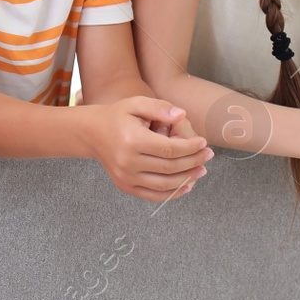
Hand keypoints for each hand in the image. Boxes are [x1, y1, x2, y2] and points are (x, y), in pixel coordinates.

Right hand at [81, 97, 211, 202]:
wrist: (92, 133)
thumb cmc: (117, 116)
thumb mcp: (136, 103)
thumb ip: (160, 108)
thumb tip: (182, 115)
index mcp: (132, 140)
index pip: (169, 149)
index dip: (190, 147)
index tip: (203, 143)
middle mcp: (128, 162)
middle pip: (170, 168)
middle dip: (194, 162)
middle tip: (208, 155)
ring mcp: (126, 177)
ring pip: (165, 184)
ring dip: (187, 179)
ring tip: (201, 169)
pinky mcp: (125, 186)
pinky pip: (153, 195)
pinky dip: (173, 193)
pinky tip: (186, 185)